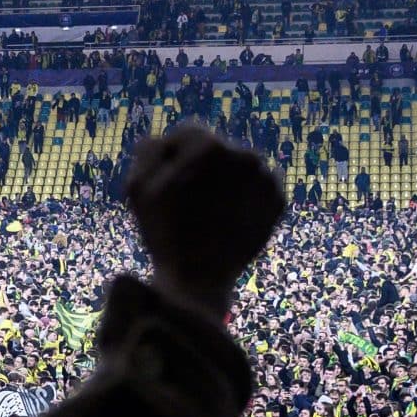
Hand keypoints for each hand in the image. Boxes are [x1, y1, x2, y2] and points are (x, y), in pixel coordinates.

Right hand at [124, 124, 283, 314]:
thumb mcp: (137, 186)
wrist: (200, 281)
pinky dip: (241, 201)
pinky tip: (226, 222)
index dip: (170, 159)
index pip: (187, 135)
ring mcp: (267, 179)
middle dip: (198, 171)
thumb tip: (163, 140)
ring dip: (221, 184)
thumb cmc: (163, 232)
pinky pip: (256, 190)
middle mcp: (245, 155)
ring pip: (237, 169)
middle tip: (186, 203)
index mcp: (210, 146)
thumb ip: (149, 150)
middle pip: (215, 151)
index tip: (163, 186)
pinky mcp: (279, 201)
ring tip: (207, 214)